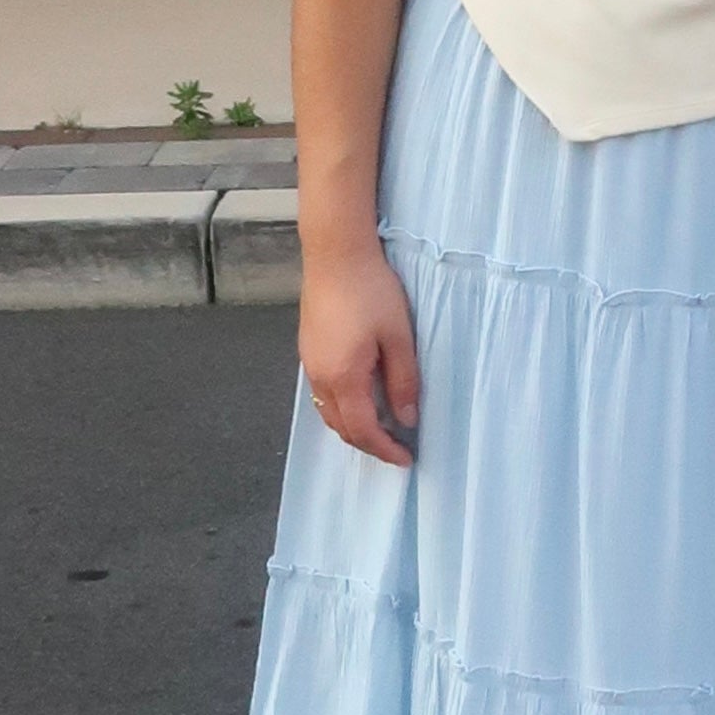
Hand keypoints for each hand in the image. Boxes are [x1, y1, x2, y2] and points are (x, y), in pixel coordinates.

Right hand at [299, 245, 421, 465]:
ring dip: (353, 428)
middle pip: (341, 428)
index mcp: (343, 378)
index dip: (385, 450)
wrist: (335, 254)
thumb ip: (403, 382)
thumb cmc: (372, 291)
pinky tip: (360, 400)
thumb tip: (407, 419)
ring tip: (381, 429)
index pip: (363, 431)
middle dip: (368, 444)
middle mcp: (320, 377)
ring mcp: (309, 364)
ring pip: (328, 413)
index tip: (406, 459)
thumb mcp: (398, 337)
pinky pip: (322, 394)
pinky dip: (341, 409)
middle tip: (397, 448)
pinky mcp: (308, 351)